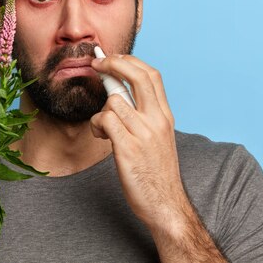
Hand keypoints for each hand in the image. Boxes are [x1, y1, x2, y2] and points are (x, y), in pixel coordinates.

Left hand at [90, 54, 184, 231]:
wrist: (165, 204)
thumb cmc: (157, 172)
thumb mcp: (159, 137)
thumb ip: (145, 115)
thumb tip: (121, 95)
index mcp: (165, 116)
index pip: (151, 75)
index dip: (130, 61)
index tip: (113, 58)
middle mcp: (157, 120)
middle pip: (137, 76)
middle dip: (113, 63)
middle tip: (96, 64)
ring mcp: (143, 134)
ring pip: (114, 101)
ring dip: (100, 110)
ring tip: (102, 126)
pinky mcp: (128, 148)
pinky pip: (105, 121)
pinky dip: (97, 125)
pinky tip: (100, 136)